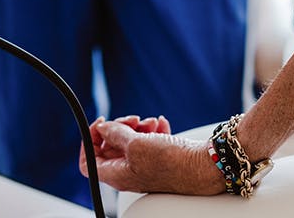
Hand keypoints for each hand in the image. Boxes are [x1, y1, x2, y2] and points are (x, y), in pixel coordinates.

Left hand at [79, 116, 221, 194]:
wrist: (205, 166)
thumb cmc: (172, 162)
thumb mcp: (136, 144)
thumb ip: (115, 134)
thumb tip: (102, 128)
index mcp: (117, 175)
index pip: (88, 162)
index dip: (91, 140)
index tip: (101, 124)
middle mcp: (129, 173)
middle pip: (110, 147)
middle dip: (119, 128)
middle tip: (131, 120)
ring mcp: (145, 166)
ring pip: (131, 142)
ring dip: (138, 127)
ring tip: (150, 122)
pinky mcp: (161, 159)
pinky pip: (149, 141)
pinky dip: (153, 130)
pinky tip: (161, 124)